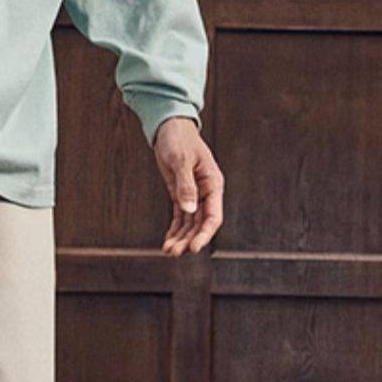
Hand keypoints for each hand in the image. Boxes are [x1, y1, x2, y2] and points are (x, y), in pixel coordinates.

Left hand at [153, 117, 224, 255]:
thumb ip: (186, 185)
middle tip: (175, 253)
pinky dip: (174, 229)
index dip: (204, 234)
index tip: (193, 247)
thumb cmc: (179, 140)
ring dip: (180, 237)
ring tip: (169, 251)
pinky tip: (168, 241)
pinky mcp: (181, 194)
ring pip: (190, 223)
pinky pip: (180, 217)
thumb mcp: (181, 161)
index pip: (213, 215)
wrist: (170, 128)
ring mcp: (194, 195)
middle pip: (201, 224)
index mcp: (213, 184)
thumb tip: (190, 209)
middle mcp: (206, 192)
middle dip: (189, 239)